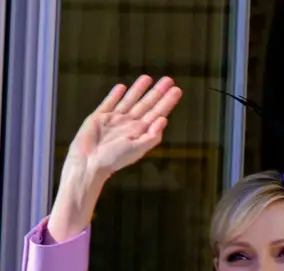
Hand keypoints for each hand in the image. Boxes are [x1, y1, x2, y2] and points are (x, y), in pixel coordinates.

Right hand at [67, 75, 181, 178]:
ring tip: (148, 78)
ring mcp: (115, 119)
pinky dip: (116, 95)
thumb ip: (152, 136)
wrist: (89, 161)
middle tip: (169, 79)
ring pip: (130, 100)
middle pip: (147, 104)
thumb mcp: (137, 149)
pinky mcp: (100, 116)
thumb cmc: (113, 159)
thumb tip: (164, 120)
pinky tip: (122, 87)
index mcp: (140, 132)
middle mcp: (130, 124)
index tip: (177, 90)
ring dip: (139, 89)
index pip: (157, 113)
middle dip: (158, 92)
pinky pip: (110, 102)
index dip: (167, 102)